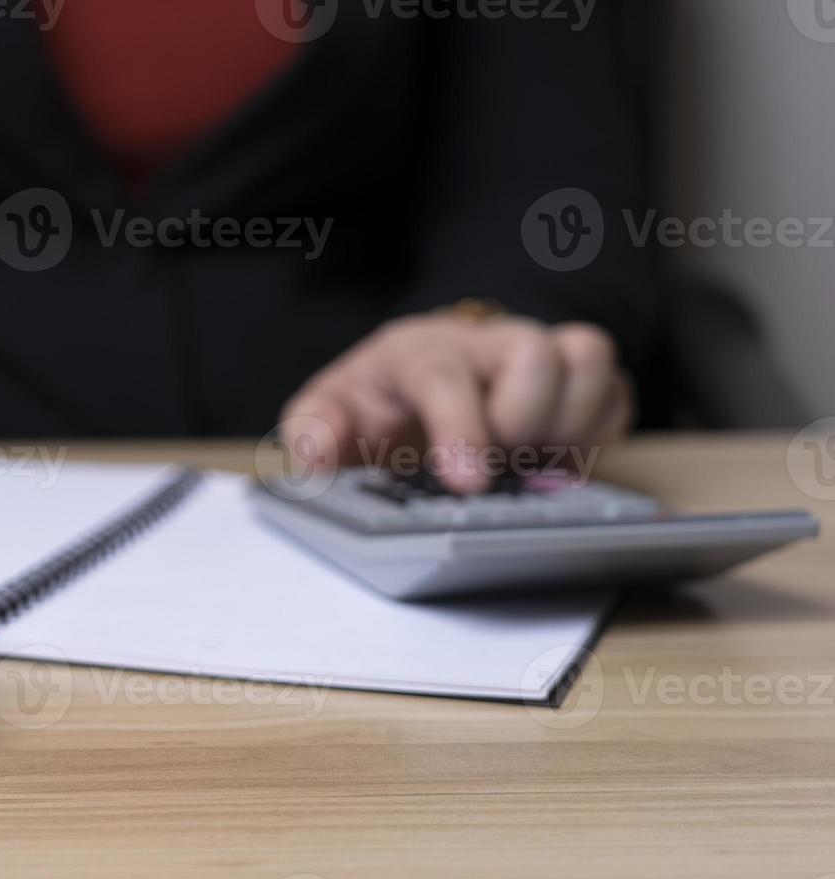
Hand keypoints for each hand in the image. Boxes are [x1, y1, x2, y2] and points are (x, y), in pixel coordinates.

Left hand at [279, 314, 633, 492]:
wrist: (419, 378)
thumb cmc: (380, 400)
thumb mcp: (330, 412)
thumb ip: (314, 430)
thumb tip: (315, 457)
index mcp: (421, 351)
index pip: (447, 377)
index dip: (462, 429)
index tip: (469, 481)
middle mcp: (487, 342)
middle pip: (538, 353)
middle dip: (525, 420)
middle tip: (502, 460)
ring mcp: (541, 354)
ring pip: (590, 357)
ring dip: (571, 421)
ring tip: (535, 457)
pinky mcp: (579, 381)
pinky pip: (618, 394)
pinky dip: (597, 433)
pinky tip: (558, 459)